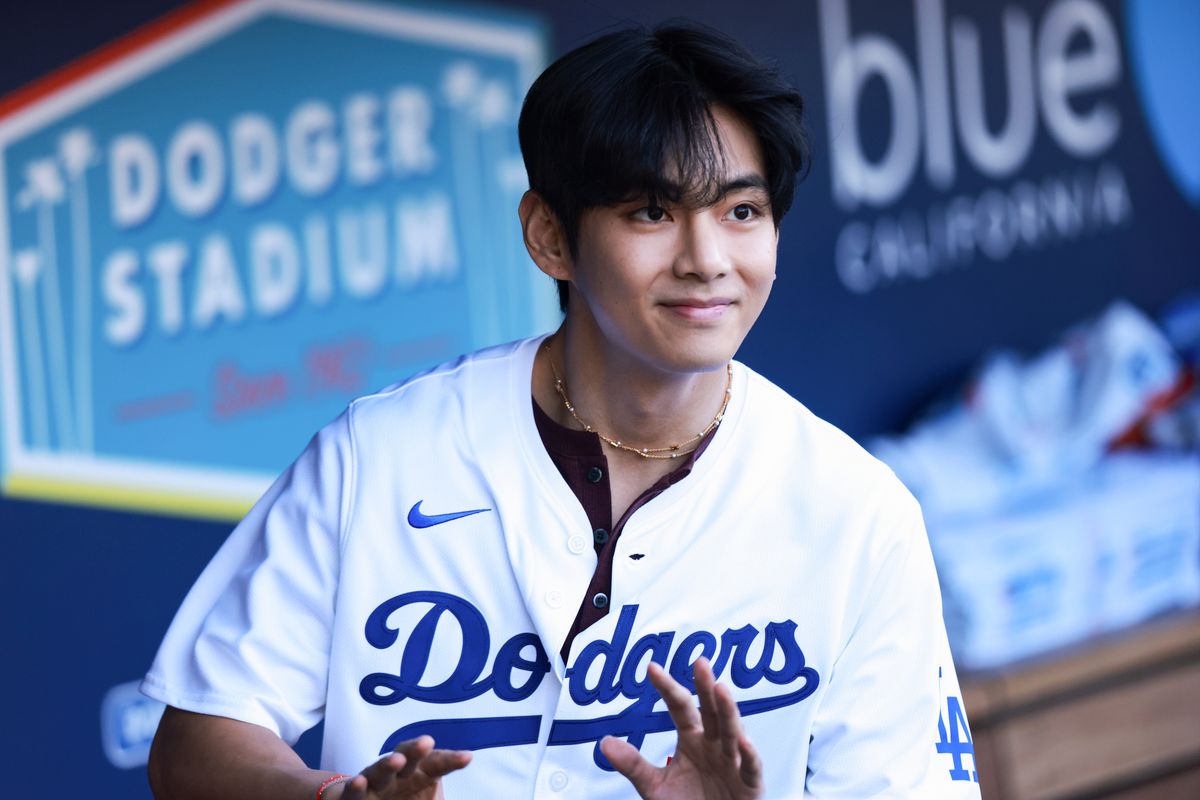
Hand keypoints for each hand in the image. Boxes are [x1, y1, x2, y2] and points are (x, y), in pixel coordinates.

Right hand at [330, 736, 471, 799]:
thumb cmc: (402, 798)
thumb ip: (439, 798)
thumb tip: (459, 776)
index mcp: (419, 773)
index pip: (437, 763)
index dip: (450, 760)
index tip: (467, 757)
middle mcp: (397, 774)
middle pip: (408, 758)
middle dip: (416, 750)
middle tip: (427, 742)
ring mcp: (373, 782)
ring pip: (379, 770)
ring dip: (387, 764)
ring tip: (397, 761)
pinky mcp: (352, 795)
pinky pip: (352, 790)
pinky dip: (355, 786)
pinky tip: (359, 782)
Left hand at [600, 658, 763, 798]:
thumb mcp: (655, 786)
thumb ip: (633, 764)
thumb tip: (605, 742)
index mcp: (692, 738)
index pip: (679, 706)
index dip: (667, 688)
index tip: (652, 668)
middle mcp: (713, 744)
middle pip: (710, 710)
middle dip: (705, 686)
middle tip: (700, 662)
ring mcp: (733, 761)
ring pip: (731, 731)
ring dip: (727, 710)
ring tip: (720, 689)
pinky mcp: (750, 784)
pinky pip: (750, 766)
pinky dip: (748, 753)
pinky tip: (742, 739)